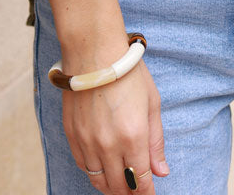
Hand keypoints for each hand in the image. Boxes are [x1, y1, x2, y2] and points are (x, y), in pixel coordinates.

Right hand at [27, 0, 169, 193]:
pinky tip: (102, 166)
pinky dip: (93, 171)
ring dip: (111, 185)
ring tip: (120, 182)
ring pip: (98, 181)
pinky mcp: (72, 136)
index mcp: (134, 136)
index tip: (150, 192)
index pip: (140, 180)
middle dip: (130, 191)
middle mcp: (109, 145)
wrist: (94, 52)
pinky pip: (83, 166)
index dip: (146, 191)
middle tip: (137, 187)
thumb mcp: (152, 103)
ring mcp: (88, 142)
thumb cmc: (128, 72)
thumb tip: (161, 171)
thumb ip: (156, 141)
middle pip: (119, 186)